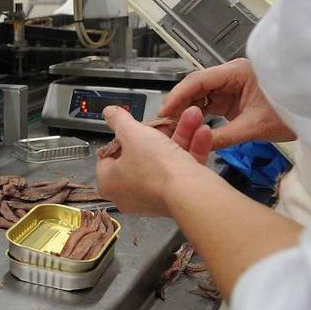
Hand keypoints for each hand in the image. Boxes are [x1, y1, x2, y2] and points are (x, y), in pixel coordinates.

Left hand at [96, 106, 213, 216]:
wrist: (190, 192)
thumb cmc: (154, 166)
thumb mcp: (132, 133)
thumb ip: (119, 120)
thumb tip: (109, 112)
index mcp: (109, 182)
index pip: (108, 156)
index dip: (121, 138)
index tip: (133, 128)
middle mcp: (128, 194)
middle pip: (140, 155)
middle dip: (159, 133)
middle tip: (165, 121)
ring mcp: (154, 197)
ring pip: (166, 160)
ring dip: (182, 136)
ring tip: (192, 117)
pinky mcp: (177, 197)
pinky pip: (181, 170)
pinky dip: (192, 150)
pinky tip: (202, 132)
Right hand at [159, 58, 294, 148]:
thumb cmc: (291, 112)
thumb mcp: (254, 127)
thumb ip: (223, 136)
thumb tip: (197, 144)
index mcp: (236, 72)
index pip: (198, 80)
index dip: (177, 96)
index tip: (164, 112)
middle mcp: (231, 76)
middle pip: (196, 87)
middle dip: (179, 105)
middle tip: (165, 123)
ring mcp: (232, 87)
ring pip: (201, 97)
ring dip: (188, 111)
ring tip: (175, 127)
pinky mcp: (235, 99)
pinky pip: (211, 105)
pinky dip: (200, 116)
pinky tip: (190, 127)